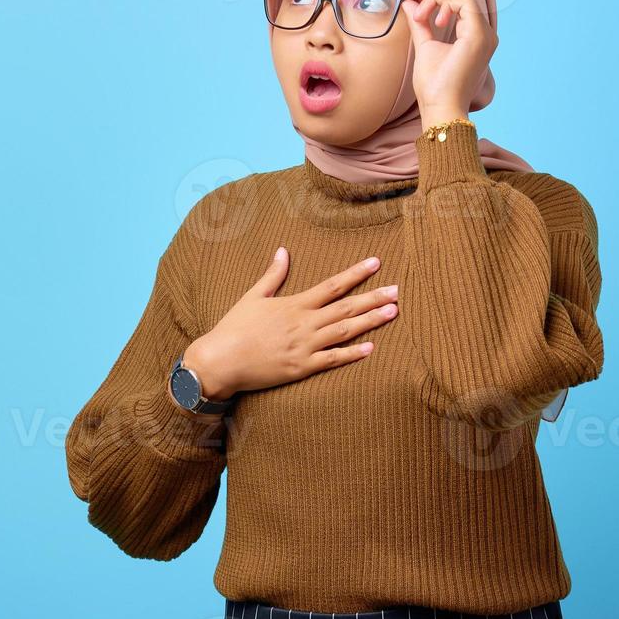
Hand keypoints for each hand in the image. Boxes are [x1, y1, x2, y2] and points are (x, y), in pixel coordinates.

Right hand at [183, 249, 397, 398]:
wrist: (221, 361)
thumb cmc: (234, 327)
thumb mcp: (252, 296)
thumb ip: (273, 274)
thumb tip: (284, 250)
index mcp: (294, 305)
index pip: (332, 285)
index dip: (356, 273)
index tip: (376, 263)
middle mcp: (304, 324)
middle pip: (346, 307)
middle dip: (373, 298)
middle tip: (397, 290)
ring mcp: (305, 347)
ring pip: (345, 331)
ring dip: (370, 321)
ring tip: (393, 312)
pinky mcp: (302, 367)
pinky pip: (333, 360)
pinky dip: (352, 354)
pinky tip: (371, 348)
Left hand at [401, 0, 494, 123]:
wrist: (440, 106)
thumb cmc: (434, 85)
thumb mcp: (424, 46)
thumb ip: (420, 23)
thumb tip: (410, 2)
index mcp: (474, 35)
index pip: (458, 0)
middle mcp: (484, 33)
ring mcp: (484, 33)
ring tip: (418, 17)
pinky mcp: (479, 35)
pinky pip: (464, 1)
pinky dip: (443, 2)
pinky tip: (429, 19)